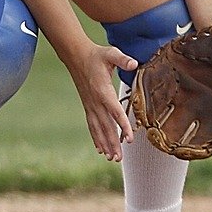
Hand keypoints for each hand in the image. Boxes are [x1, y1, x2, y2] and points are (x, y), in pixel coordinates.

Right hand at [65, 44, 136, 160]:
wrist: (77, 56)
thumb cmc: (96, 55)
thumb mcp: (110, 53)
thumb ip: (123, 59)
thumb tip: (134, 64)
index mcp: (103, 90)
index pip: (114, 111)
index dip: (122, 125)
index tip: (129, 138)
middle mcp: (95, 101)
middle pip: (106, 126)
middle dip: (113, 142)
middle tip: (119, 158)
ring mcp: (90, 105)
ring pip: (98, 129)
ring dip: (105, 144)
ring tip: (112, 158)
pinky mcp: (88, 106)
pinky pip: (92, 125)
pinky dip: (96, 138)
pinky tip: (100, 149)